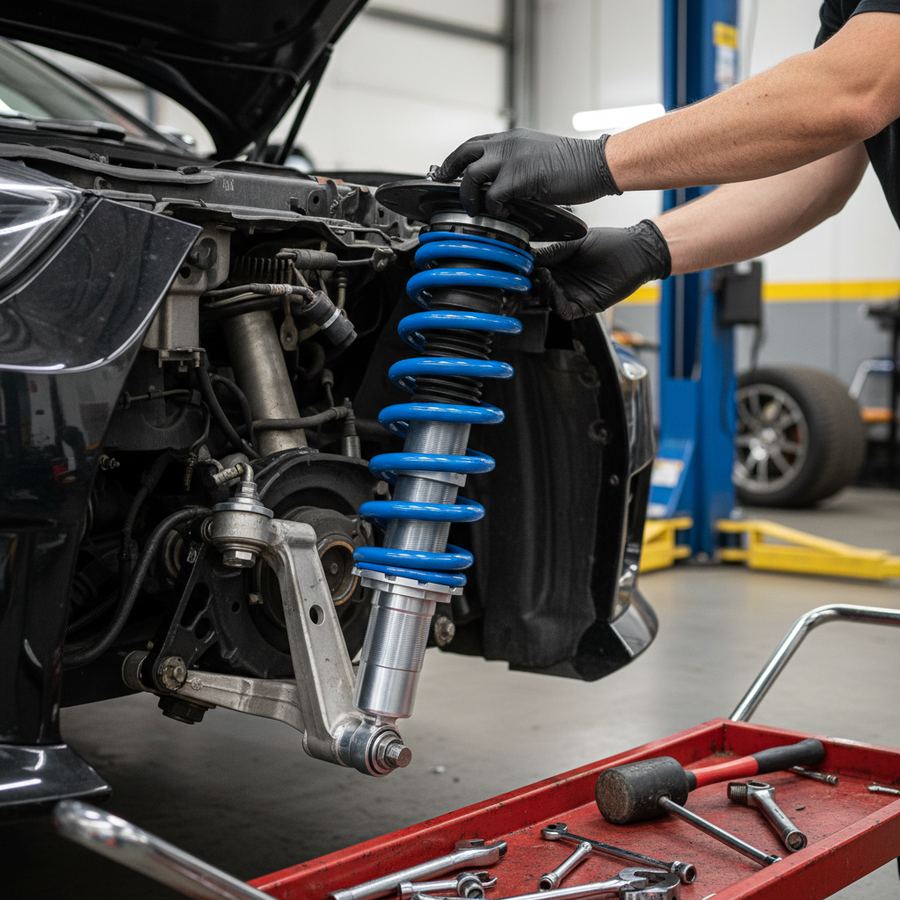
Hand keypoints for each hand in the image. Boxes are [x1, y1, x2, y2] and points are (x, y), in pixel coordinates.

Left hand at [433, 128, 620, 216]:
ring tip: (474, 208)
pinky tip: (501, 213)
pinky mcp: (519, 176)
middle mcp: (507, 144)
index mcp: (511, 139)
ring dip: (468, 195)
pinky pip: (492, 195)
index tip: (446, 173)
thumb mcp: (537, 155)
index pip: (473, 145)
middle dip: (448, 171)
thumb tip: (500, 184)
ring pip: (472, 175)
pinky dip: (492, 208)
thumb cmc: (573, 164)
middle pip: (464, 153)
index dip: (457, 159)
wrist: (596, 163)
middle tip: (443, 185)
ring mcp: (512, 158)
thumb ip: (516, 164)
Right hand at [534, 221, 670, 319]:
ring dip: (543, 292)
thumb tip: (530, 255)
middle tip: (525, 276)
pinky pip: (565, 311)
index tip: (522, 264)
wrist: (636, 252)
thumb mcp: (578, 241)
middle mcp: (565, 281)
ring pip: (549, 301)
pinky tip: (554, 288)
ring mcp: (574, 294)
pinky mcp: (585, 306)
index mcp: (561, 264)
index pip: (537, 271)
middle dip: (531, 284)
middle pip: (540, 289)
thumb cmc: (611, 243)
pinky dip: (556, 303)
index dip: (528, 269)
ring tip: (542, 277)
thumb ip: (554, 250)